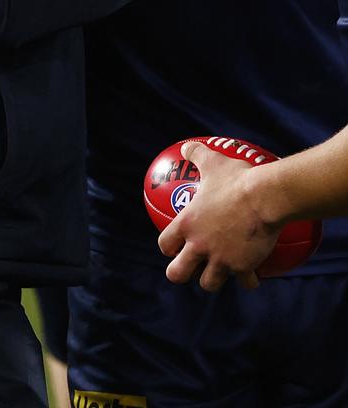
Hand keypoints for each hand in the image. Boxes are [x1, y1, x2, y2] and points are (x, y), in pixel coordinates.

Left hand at [158, 141, 281, 291]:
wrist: (265, 197)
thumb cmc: (236, 178)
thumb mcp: (213, 162)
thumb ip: (197, 154)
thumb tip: (187, 146)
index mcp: (187, 224)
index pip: (165, 244)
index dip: (167, 247)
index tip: (174, 245)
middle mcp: (199, 246)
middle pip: (178, 274)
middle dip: (180, 273)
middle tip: (189, 268)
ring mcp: (221, 259)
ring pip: (209, 284)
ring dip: (214, 279)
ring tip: (220, 272)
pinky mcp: (243, 267)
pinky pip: (244, 282)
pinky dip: (247, 280)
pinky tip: (251, 276)